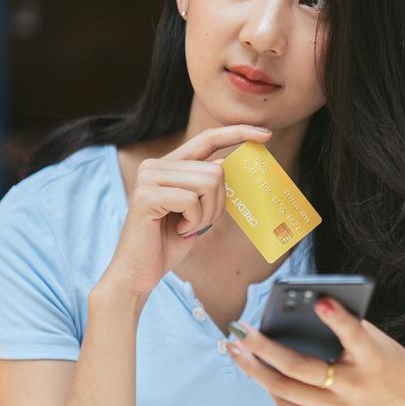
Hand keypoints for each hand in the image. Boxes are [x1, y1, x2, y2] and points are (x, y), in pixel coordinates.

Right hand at [101, 124, 270, 296]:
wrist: (138, 272)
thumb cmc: (166, 243)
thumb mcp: (196, 211)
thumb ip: (206, 186)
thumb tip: (224, 163)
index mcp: (168, 165)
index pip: (207, 138)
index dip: (237, 133)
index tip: (266, 134)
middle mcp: (155, 165)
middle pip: (215, 170)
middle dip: (218, 203)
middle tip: (199, 223)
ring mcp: (149, 178)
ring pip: (208, 182)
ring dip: (207, 213)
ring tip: (187, 227)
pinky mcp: (146, 195)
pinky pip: (192, 200)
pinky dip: (194, 220)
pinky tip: (178, 230)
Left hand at [225, 297, 404, 405]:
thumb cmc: (388, 365)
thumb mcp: (378, 342)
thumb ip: (348, 327)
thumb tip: (303, 309)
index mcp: (373, 359)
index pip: (355, 336)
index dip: (338, 319)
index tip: (320, 300)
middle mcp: (354, 387)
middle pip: (300, 368)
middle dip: (264, 348)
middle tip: (239, 331)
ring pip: (285, 390)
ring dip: (255, 369)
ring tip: (236, 350)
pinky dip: (272, 389)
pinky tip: (259, 373)